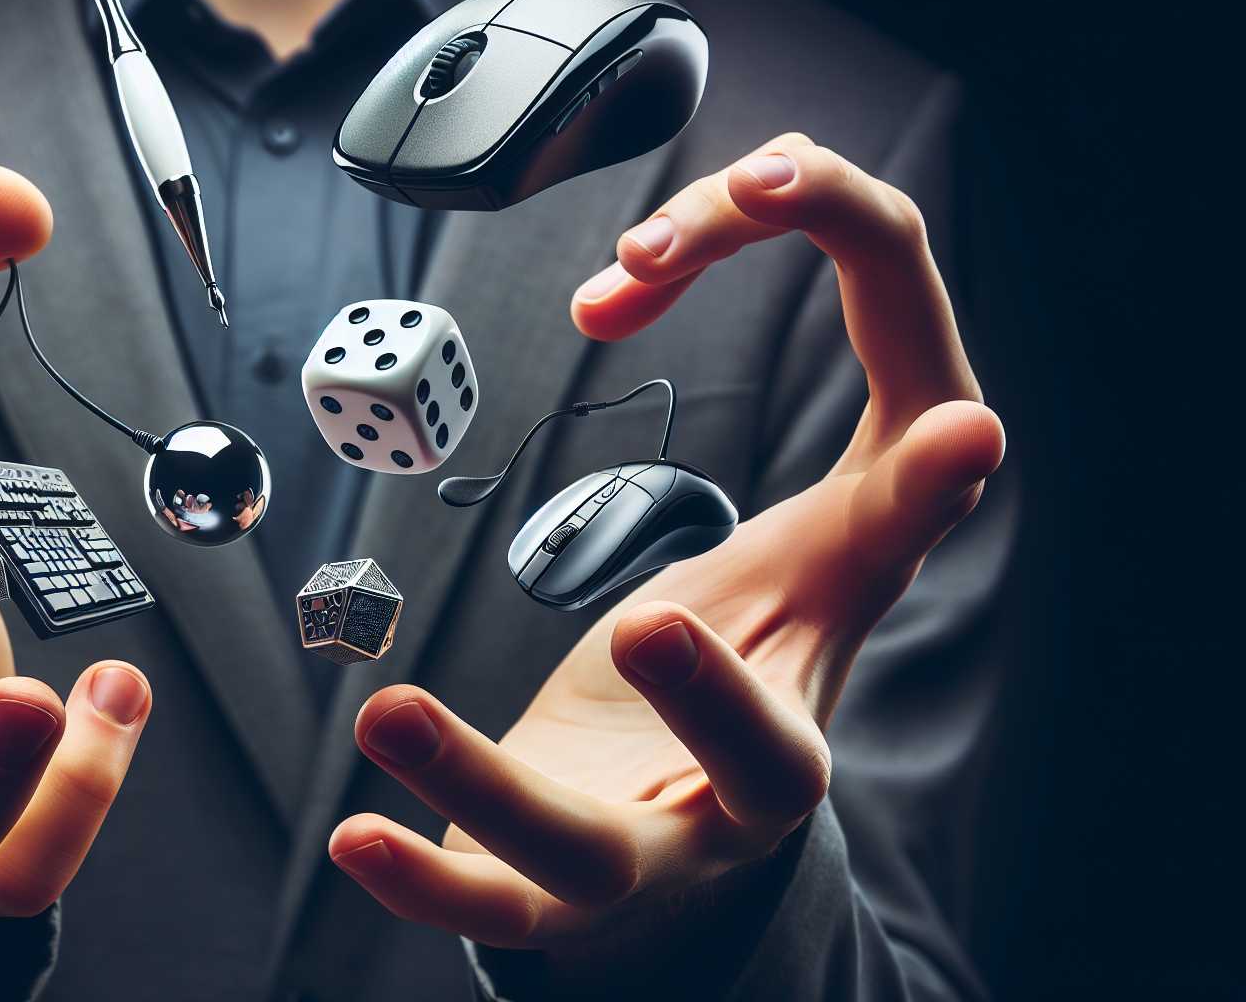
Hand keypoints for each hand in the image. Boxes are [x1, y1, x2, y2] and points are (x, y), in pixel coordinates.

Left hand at [329, 134, 1003, 959]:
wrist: (678, 834)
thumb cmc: (740, 690)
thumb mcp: (803, 610)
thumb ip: (880, 523)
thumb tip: (979, 427)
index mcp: (784, 753)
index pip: (800, 721)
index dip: (834, 611)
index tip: (943, 454)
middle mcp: (715, 825)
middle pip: (732, 792)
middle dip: (706, 711)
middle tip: (650, 617)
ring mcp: (622, 874)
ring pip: (561, 858)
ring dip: (475, 789)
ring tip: (387, 710)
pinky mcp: (532, 895)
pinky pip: (474, 902)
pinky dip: (415, 881)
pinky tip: (350, 832)